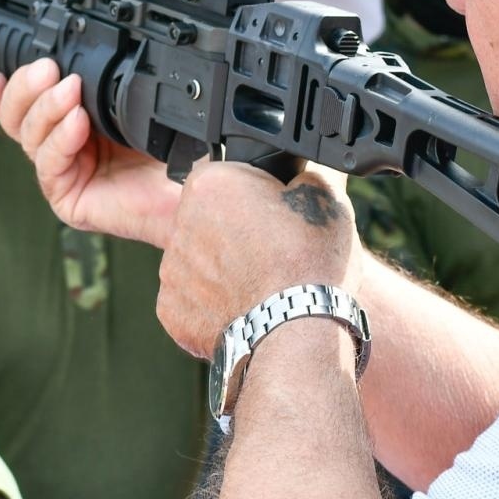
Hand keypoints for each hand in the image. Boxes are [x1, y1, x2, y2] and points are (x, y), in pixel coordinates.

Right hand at [0, 58, 180, 247]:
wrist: (197, 190)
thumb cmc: (179, 148)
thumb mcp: (139, 101)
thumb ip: (103, 79)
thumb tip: (79, 45)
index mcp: (77, 119)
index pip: (29, 100)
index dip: (6, 85)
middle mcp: (65, 145)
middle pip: (16, 115)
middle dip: (24, 87)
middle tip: (47, 68)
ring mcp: (64, 172)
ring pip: (27, 136)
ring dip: (45, 108)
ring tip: (70, 92)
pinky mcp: (68, 198)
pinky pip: (48, 164)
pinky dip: (59, 139)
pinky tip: (78, 124)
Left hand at [157, 161, 361, 358]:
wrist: (299, 335)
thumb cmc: (310, 265)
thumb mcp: (327, 195)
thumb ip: (306, 169)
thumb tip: (304, 164)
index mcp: (210, 185)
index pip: (224, 174)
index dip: (252, 191)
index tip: (273, 212)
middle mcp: (179, 224)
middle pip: (206, 218)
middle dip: (233, 229)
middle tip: (271, 250)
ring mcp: (171, 271)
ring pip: (197, 259)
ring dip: (222, 267)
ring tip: (261, 283)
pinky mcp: (170, 312)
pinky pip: (191, 299)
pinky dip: (213, 304)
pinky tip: (244, 307)